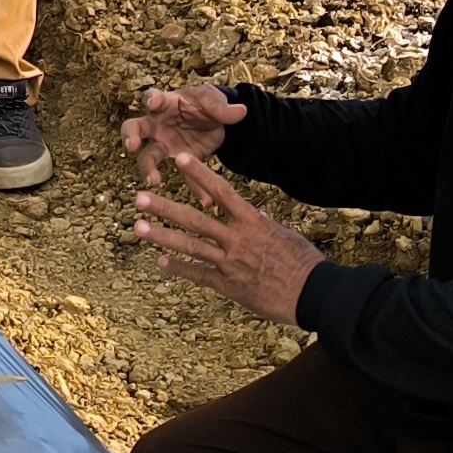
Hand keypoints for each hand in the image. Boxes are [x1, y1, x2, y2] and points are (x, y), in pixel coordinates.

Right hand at [121, 82, 244, 185]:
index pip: (153, 98)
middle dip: (130, 137)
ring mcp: (165, 144)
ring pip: (148, 157)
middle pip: (135, 129)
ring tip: (154, 182)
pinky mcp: (180, 160)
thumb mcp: (214, 100)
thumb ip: (223, 108)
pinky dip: (194, 188)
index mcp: (166, 104)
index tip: (152, 104)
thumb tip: (240, 111)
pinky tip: (205, 199)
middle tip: (131, 147)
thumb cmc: (206, 104)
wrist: (216, 120)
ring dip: (148, 170)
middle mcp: (158, 125)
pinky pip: (184, 176)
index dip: (151, 100)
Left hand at [132, 152, 320, 325]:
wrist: (315, 295)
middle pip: (196, 219)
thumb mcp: (284, 236)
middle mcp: (238, 240)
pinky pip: (199, 275)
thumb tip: (253, 216)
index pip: (222, 192)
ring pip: (191, 246)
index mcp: (253, 222)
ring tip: (138, 228)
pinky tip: (160, 262)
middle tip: (139, 197)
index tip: (180, 157)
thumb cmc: (305, 263)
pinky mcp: (229, 286)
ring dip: (162, 236)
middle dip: (165, 208)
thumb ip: (262, 225)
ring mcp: (231, 263)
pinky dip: (179, 269)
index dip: (199, 173)